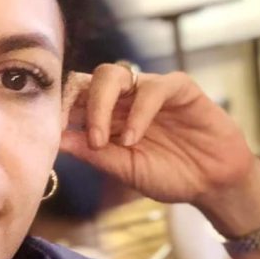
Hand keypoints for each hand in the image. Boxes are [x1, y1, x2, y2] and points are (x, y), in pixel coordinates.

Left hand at [59, 64, 256, 205]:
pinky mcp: (180, 89)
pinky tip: (132, 138)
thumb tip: (55, 140)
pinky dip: (138, 112)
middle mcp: (126, 98)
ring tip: (102, 141)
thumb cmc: (170, 175)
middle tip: (72, 132)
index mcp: (109, 115)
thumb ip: (93, 153)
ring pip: (116, 75)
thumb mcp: (124, 169)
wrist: (212, 183)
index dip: (59, 108)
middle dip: (76, 103)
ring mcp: (151, 91)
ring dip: (101, 106)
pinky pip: (154, 88)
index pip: (76, 97)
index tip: (47, 131)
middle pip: (90, 80)